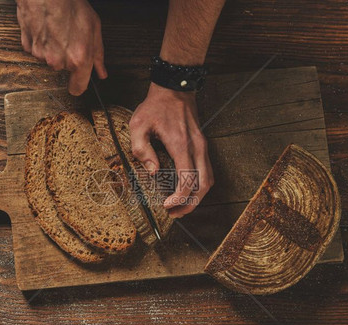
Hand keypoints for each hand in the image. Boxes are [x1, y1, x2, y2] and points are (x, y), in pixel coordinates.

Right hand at [16, 0, 106, 94]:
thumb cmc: (70, 4)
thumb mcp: (94, 28)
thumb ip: (98, 55)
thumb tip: (101, 72)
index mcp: (78, 59)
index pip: (78, 88)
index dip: (78, 86)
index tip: (78, 83)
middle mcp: (59, 61)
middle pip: (64, 68)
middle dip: (66, 57)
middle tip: (69, 37)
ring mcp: (42, 55)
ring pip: (50, 59)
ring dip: (53, 48)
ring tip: (57, 28)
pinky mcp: (28, 46)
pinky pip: (36, 49)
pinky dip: (40, 41)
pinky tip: (45, 27)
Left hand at [129, 83, 213, 217]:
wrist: (174, 89)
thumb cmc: (155, 107)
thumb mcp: (138, 124)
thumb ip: (141, 149)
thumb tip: (153, 171)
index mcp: (181, 144)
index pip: (188, 179)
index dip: (179, 198)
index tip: (167, 205)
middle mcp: (197, 148)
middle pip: (203, 185)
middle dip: (190, 204)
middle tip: (174, 213)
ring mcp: (203, 147)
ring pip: (208, 180)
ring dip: (197, 197)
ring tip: (180, 206)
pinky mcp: (203, 146)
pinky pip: (207, 171)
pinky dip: (199, 186)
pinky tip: (186, 191)